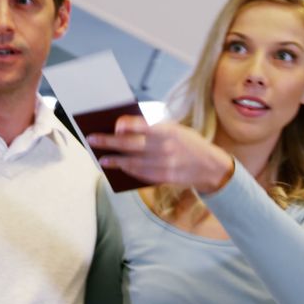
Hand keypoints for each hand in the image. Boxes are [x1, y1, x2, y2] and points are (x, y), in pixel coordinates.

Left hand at [86, 115, 234, 192]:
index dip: (128, 125)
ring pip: (134, 163)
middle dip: (109, 143)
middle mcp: (167, 148)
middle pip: (132, 145)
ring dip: (115, 161)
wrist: (211, 166)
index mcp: (169, 131)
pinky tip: (117, 167)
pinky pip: (141, 174)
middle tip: (92, 140)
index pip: (144, 126)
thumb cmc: (188, 143)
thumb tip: (124, 129)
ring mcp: (166, 165)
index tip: (113, 125)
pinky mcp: (165, 178)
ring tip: (102, 158)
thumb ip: (154, 129)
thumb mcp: (176, 129)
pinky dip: (128, 170)